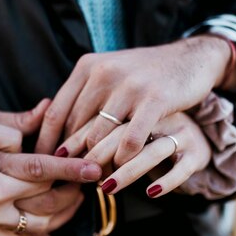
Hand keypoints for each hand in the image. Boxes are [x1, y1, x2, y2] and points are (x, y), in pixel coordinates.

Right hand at [0, 100, 101, 235]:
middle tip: (82, 183)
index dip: (72, 170)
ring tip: (68, 204)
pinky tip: (42, 231)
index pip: (43, 176)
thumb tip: (43, 114)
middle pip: (45, 211)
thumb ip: (10, 125)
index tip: (95, 168)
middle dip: (70, 197)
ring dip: (57, 223)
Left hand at [36, 35, 229, 168]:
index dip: (46, 141)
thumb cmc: (144, 73)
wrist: (191, 58)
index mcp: (87, 67)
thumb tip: (55, 129)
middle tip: (69, 177)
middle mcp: (104, 73)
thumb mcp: (109, 74)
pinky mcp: (155, 100)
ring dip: (96, 162)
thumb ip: (84, 96)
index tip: (43, 162)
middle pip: (75, 128)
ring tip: (94, 178)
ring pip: (99, 136)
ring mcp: (129, 86)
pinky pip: (130, 139)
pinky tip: (123, 166)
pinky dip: (124, 158)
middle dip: (71, 157)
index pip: (56, 112)